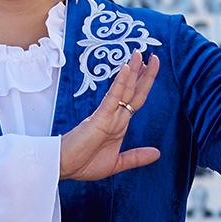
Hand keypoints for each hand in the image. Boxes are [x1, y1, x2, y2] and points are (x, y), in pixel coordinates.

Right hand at [58, 51, 160, 180]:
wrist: (63, 168)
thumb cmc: (83, 164)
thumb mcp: (116, 163)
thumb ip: (136, 157)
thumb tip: (157, 153)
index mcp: (118, 124)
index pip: (135, 99)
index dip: (144, 84)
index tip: (150, 68)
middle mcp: (114, 116)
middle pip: (133, 91)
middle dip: (144, 74)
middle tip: (154, 56)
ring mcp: (107, 115)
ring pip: (124, 90)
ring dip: (134, 71)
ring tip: (140, 54)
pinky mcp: (99, 118)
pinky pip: (113, 98)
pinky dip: (120, 83)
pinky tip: (127, 69)